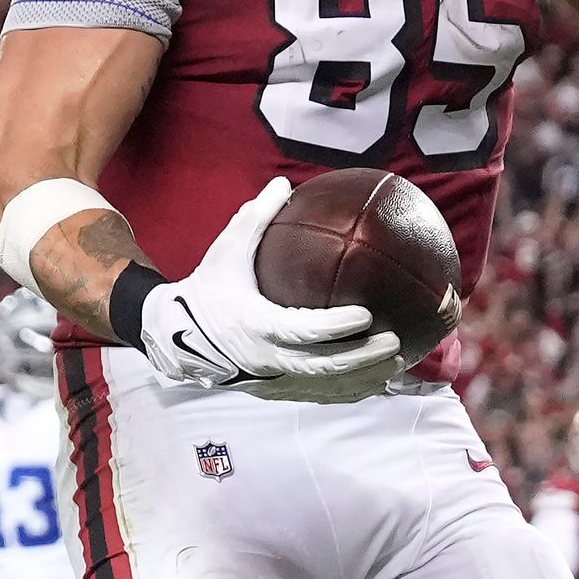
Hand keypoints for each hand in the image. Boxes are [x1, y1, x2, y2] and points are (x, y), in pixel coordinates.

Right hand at [139, 178, 405, 400]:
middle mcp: (268, 359)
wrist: (179, 335)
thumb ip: (256, 218)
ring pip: (328, 386)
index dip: (335, 327)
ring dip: (366, 377)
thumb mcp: (227, 251)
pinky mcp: (279, 392)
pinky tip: (380, 379)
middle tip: (395, 340)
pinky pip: (321, 396)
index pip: (302, 330)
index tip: (366, 313)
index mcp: (257, 325)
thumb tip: (284, 183)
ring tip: (399, 361)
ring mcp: (275, 380)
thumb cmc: (209, 288)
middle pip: (325, 366)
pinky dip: (352, 390)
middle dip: (363, 357)